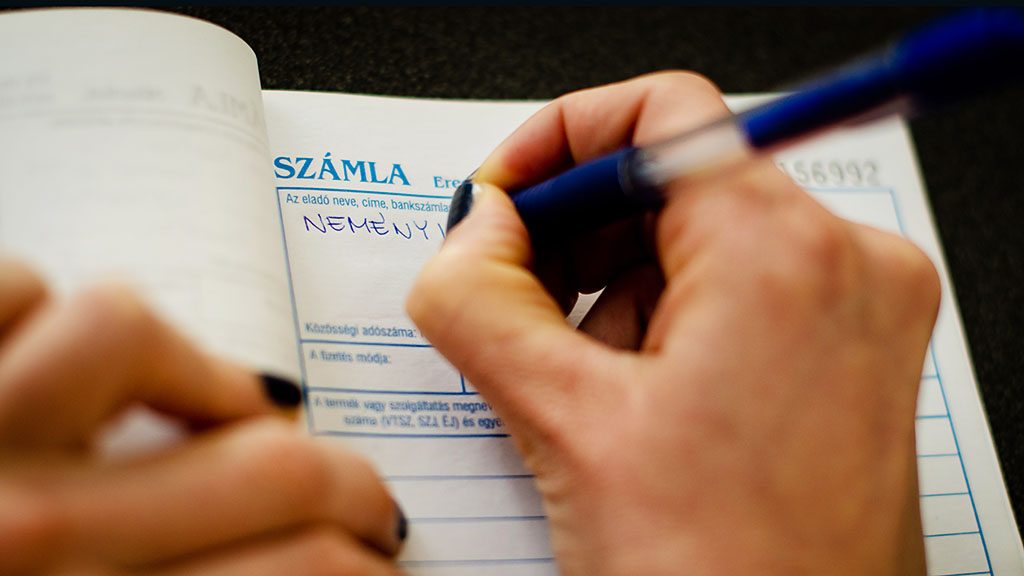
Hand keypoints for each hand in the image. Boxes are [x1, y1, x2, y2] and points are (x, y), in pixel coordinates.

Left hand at [0, 258, 404, 574]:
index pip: (301, 570)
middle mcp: (26, 525)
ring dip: (178, 365)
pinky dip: (39, 308)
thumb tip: (310, 558)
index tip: (380, 557)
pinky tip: (48, 357)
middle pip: (270, 470)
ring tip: (193, 404)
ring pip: (129, 331)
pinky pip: (18, 284)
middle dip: (351, 486)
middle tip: (364, 503)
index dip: (367, 564)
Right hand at [408, 72, 937, 575]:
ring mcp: (858, 314)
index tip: (507, 195)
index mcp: (783, 254)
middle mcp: (846, 267)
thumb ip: (481, 301)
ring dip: (618, 295)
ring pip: (703, 243)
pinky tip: (633, 404)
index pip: (659, 112)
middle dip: (578, 237)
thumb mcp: (566, 427)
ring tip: (583, 386)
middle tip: (513, 294)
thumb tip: (469, 234)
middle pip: (677, 180)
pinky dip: (667, 326)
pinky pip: (741, 295)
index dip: (559, 140)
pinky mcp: (852, 358)